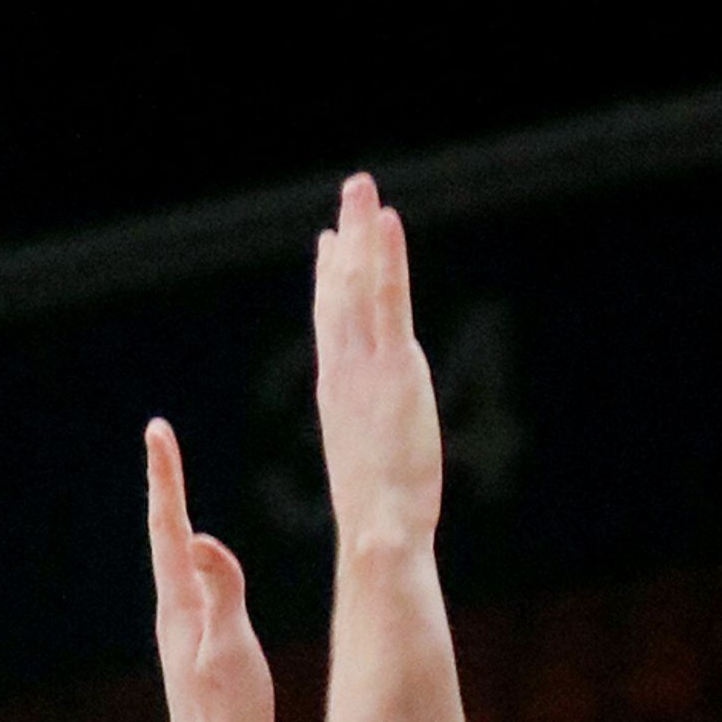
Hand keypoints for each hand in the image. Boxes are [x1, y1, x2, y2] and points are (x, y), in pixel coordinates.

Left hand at [143, 417, 270, 721]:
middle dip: (166, 487)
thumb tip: (201, 539)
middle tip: (162, 442)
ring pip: (176, 564)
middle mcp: (174, 618)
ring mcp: (183, 638)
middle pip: (166, 539)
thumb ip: (222, 594)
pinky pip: (192, 590)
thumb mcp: (232, 653)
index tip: (158, 431)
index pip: (169, 530)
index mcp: (180, 610)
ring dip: (174, 521)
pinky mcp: (197, 656)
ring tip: (173, 485)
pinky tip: (197, 564)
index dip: (166, 478)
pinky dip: (191, 559)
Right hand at [311, 172, 441, 563]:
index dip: (328, 283)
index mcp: (338, 396)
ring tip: (360, 186)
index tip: (327, 246)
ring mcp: (366, 367)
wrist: (380, 535)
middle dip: (343, 242)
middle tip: (349, 194)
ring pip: (358, 286)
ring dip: (359, 231)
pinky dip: (385, 258)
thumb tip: (376, 472)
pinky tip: (385, 221)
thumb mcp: (371, 479)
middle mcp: (345, 373)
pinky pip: (387, 299)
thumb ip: (373, 453)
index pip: (331, 328)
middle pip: (340, 294)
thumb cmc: (379, 530)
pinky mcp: (394, 368)